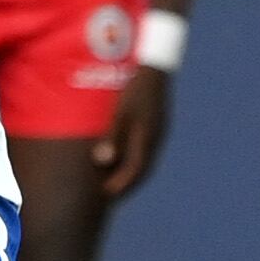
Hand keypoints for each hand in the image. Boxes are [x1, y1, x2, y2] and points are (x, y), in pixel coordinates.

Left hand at [97, 65, 172, 197]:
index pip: (135, 172)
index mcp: (148, 139)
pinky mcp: (155, 122)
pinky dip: (133, 157)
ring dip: (130, 172)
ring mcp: (157, 130)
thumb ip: (112, 137)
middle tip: (108, 195)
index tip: (105, 196)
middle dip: (125, 184)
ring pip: (144, 158)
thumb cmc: (134, 88)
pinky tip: (122, 155)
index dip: (120, 186)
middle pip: (141, 169)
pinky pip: (145, 147)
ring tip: (114, 180)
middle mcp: (155, 138)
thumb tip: (102, 161)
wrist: (155, 65)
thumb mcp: (119, 113)